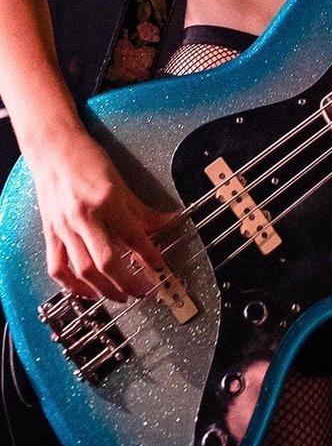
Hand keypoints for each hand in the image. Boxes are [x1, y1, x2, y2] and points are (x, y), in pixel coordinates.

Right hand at [31, 126, 173, 301]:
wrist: (54, 149)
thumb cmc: (88, 160)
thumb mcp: (121, 181)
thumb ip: (142, 209)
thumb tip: (167, 222)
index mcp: (105, 200)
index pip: (132, 235)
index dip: (148, 255)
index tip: (159, 266)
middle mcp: (83, 217)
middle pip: (106, 261)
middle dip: (128, 282)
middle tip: (143, 290)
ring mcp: (64, 228)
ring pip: (83, 271)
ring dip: (104, 289)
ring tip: (121, 296)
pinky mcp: (50, 234)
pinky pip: (58, 268)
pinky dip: (73, 285)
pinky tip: (88, 291)